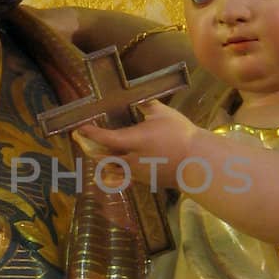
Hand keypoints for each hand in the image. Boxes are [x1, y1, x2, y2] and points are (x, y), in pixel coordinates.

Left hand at [77, 99, 201, 189]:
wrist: (198, 162)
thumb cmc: (181, 135)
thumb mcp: (164, 114)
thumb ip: (147, 105)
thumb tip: (137, 97)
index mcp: (134, 141)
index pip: (106, 138)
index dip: (91, 133)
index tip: (80, 128)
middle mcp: (131, 160)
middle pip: (103, 158)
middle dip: (92, 150)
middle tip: (84, 142)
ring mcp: (138, 173)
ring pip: (113, 169)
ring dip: (105, 162)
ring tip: (99, 154)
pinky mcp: (146, 181)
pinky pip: (126, 176)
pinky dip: (119, 170)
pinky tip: (120, 165)